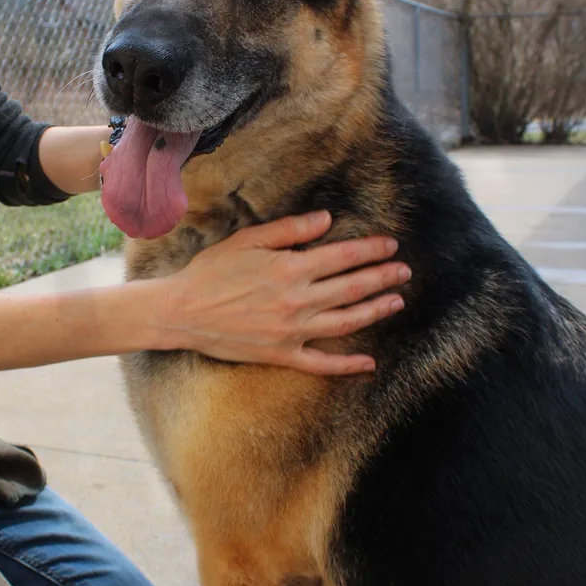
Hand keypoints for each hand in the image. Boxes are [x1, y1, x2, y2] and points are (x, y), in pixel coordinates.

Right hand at [161, 211, 409, 374]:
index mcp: (290, 269)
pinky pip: (321, 363)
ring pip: (345, 322)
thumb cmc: (211, 271)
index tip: (390, 245)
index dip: (370, 250)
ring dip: (374, 311)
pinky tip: (369, 363)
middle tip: (404, 271)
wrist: (182, 312)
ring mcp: (291, 331)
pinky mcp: (281, 355)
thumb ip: (290, 230)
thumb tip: (326, 220)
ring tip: (396, 302)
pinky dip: (347, 365)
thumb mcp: (247, 240)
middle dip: (382, 277)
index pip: (342, 257)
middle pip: (351, 288)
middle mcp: (297, 300)